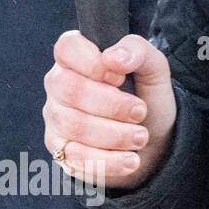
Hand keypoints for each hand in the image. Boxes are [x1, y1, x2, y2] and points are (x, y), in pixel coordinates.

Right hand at [43, 32, 176, 190]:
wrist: (151, 143)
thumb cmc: (145, 99)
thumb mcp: (153, 70)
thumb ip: (137, 50)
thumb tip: (114, 57)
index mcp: (76, 58)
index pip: (67, 48)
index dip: (94, 62)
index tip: (120, 77)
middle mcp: (58, 85)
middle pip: (69, 89)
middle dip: (112, 104)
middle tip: (140, 112)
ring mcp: (55, 118)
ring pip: (73, 125)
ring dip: (115, 134)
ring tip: (140, 136)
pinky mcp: (60, 150)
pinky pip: (76, 156)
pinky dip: (109, 161)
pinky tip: (130, 159)